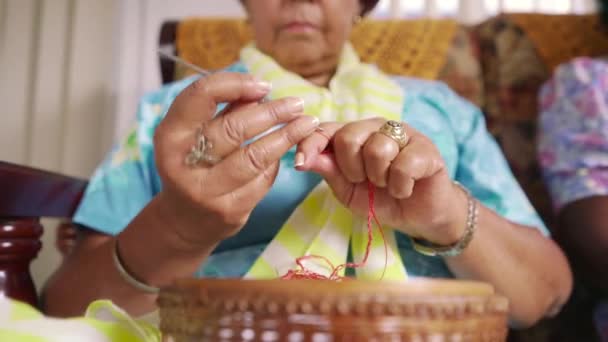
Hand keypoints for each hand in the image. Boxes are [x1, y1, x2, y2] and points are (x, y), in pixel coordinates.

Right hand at [153, 73, 318, 249]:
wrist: (186, 221)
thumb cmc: (195, 164)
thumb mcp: (195, 134)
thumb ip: (223, 110)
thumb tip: (260, 89)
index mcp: (170, 135)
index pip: (201, 96)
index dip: (235, 84)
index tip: (263, 85)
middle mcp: (183, 164)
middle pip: (234, 127)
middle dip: (272, 112)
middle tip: (297, 104)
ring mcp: (206, 191)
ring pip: (254, 156)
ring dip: (286, 136)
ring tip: (307, 124)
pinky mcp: (229, 211)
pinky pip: (262, 179)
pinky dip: (276, 162)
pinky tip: (285, 152)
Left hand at [296, 118, 466, 244]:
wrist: (418, 218)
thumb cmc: (381, 200)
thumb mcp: (347, 190)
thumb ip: (328, 171)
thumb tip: (302, 158)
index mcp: (354, 134)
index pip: (325, 128)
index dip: (310, 144)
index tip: (299, 163)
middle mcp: (377, 127)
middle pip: (349, 136)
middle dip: (351, 168)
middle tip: (364, 181)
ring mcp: (404, 134)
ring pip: (377, 148)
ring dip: (378, 178)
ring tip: (387, 185)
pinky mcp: (426, 149)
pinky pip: (403, 165)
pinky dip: (400, 186)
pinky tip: (405, 189)